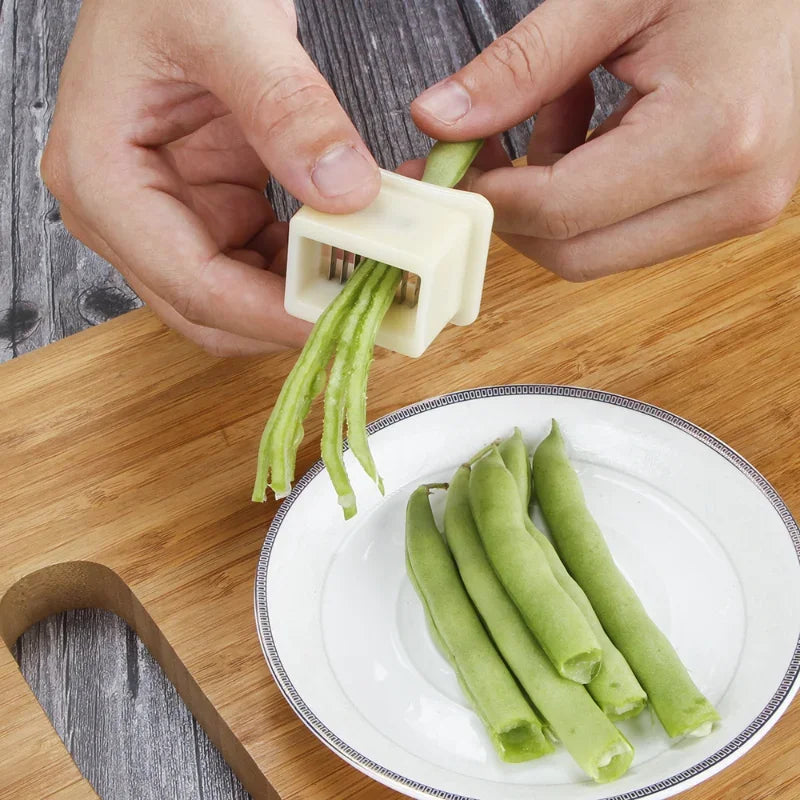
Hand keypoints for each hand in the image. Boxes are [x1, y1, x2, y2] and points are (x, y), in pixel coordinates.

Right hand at [42, 0, 379, 355]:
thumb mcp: (229, 24)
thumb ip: (287, 108)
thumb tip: (344, 191)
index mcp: (103, 177)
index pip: (191, 283)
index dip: (267, 314)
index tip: (334, 319)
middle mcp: (126, 211)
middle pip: (208, 309)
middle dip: (283, 318)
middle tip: (359, 312)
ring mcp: (167, 214)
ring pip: (236, 297)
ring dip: (298, 296)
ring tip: (364, 278)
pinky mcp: (206, 207)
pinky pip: (256, 264)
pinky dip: (301, 264)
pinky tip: (343, 248)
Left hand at [411, 0, 799, 280]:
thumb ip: (520, 66)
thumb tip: (441, 121)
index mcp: (714, 135)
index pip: (562, 211)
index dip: (489, 196)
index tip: (446, 167)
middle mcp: (734, 193)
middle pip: (573, 254)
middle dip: (510, 211)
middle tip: (473, 155)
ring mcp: (734, 209)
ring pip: (594, 250)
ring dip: (547, 197)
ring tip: (552, 107)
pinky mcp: (724, 208)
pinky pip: (622, 230)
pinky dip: (582, 191)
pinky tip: (587, 123)